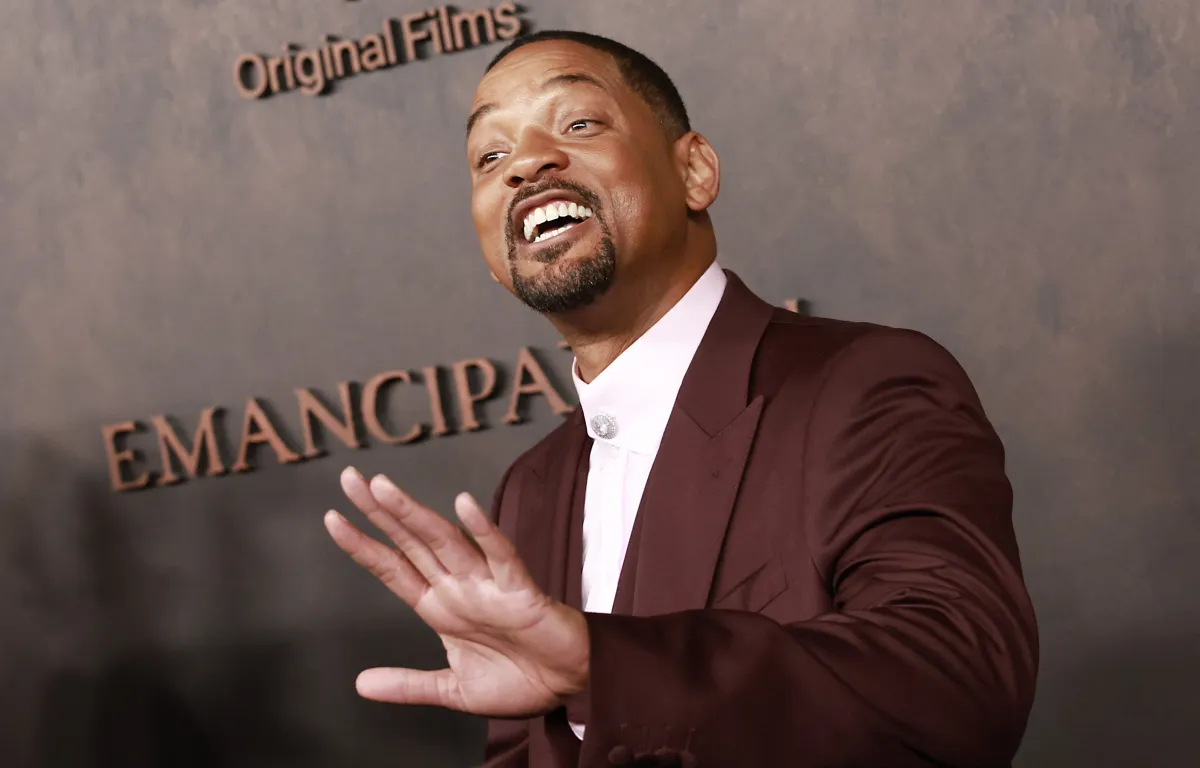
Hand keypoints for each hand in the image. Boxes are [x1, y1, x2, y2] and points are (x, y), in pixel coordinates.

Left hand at [324, 467, 588, 717]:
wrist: (568, 687)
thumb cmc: (519, 680)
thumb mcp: (453, 690)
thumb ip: (409, 685)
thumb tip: (361, 685)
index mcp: (440, 607)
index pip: (393, 568)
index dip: (363, 545)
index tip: (332, 517)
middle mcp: (459, 588)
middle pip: (412, 542)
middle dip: (380, 511)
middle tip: (349, 478)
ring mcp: (487, 585)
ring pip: (445, 541)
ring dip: (413, 514)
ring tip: (383, 488)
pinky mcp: (520, 591)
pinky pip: (500, 556)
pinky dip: (483, 531)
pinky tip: (464, 507)